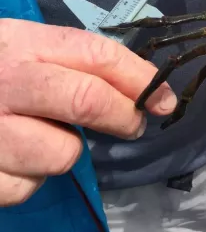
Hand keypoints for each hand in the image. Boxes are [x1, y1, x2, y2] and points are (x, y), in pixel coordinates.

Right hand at [0, 19, 175, 205]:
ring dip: (63, 150)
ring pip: (62, 154)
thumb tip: (145, 91)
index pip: (96, 54)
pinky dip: (30, 177)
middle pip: (87, 100)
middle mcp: (4, 82)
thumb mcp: (24, 50)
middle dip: (124, 117)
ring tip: (39, 135)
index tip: (162, 99)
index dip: (139, 78)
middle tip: (133, 124)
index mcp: (22, 44)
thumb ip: (77, 63)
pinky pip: (27, 187)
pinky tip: (11, 157)